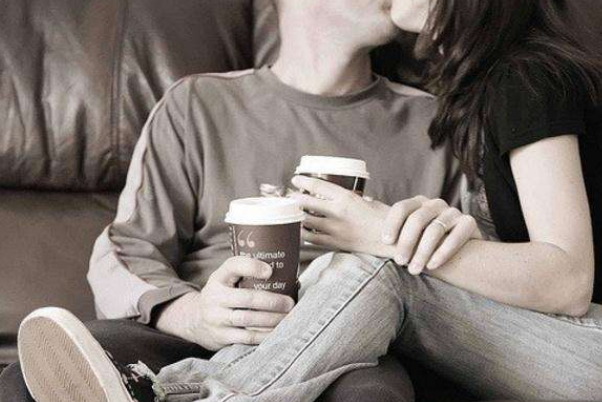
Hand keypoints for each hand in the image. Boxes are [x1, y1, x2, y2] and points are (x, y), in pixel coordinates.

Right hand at [155, 256, 295, 350]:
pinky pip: (246, 337)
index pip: (233, 266)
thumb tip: (290, 279)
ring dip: (271, 319)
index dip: (252, 267)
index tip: (270, 271)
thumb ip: (247, 275)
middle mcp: (215, 296)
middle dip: (272, 301)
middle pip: (246, 298)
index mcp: (219, 277)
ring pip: (248, 319)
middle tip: (289, 303)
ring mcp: (216, 318)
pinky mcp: (221, 336)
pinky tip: (277, 332)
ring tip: (287, 318)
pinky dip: (264, 335)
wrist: (195, 320)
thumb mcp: (226, 279)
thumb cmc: (223, 295)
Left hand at [290, 175, 393, 256]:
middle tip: (290, 196)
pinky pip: (312, 239)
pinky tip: (302, 230)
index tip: (295, 179)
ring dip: (297, 216)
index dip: (303, 182)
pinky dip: (304, 233)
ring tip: (292, 212)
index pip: (318, 186)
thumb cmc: (386, 220)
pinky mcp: (336, 244)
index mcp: (347, 198)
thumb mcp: (371, 202)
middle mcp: (338, 213)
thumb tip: (354, 199)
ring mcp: (335, 229)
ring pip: (306, 221)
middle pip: (307, 203)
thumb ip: (358, 200)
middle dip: (295, 199)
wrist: (395, 242)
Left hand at [382, 196, 481, 274]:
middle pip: (417, 220)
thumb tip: (366, 201)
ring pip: (435, 230)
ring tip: (414, 270)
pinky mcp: (469, 222)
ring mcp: (453, 212)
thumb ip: (393, 225)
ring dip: (422, 252)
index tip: (386, 242)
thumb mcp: (410, 233)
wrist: (461, 252)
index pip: (401, 207)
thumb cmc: (426, 243)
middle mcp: (435, 204)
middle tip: (399, 262)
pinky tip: (433, 266)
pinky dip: (443, 252)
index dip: (392, 223)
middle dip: (406, 242)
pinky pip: (456, 236)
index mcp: (418, 203)